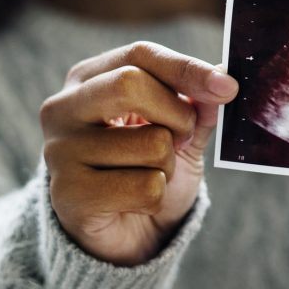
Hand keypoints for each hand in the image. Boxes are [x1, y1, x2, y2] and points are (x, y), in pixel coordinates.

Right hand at [41, 42, 237, 265]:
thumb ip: (197, 103)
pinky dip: (156, 198)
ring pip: (149, 143)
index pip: (141, 55)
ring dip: (169, 165)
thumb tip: (222, 77)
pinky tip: (135, 203)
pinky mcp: (67, 195)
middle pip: (130, 84)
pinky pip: (145, 187)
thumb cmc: (147, 168)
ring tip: (149, 175)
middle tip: (183, 139)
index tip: (229, 87)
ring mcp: (60, 151)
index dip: (188, 68)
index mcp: (89, 78)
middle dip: (177, 115)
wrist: (124, 234)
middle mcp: (63, 108)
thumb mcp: (179, 129)